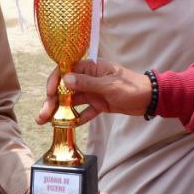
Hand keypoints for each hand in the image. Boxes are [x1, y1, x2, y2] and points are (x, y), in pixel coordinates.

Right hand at [35, 60, 151, 125]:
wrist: (150, 99)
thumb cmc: (132, 87)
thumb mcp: (109, 85)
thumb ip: (87, 83)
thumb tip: (65, 80)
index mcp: (91, 68)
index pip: (66, 70)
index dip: (55, 81)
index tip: (50, 94)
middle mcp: (89, 79)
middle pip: (65, 89)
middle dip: (52, 101)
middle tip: (42, 115)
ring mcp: (93, 92)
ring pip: (72, 101)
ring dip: (59, 111)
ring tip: (46, 122)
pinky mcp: (99, 104)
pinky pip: (84, 111)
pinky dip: (76, 118)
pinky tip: (68, 126)